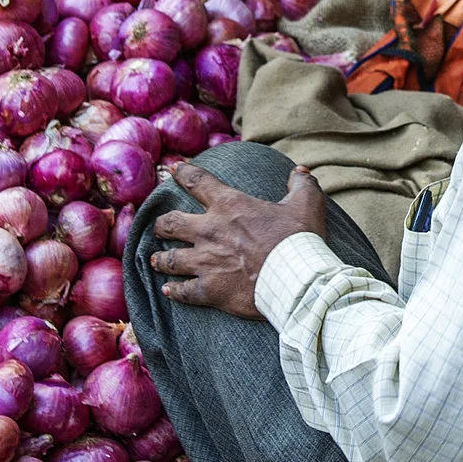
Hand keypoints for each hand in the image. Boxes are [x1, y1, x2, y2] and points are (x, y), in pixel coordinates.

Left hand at [149, 162, 329, 319]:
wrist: (296, 280)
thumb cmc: (299, 241)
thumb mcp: (307, 203)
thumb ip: (301, 183)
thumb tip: (300, 170)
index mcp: (229, 206)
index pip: (198, 181)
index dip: (183, 173)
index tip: (174, 170)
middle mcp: (210, 231)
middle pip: (171, 223)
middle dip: (162, 225)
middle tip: (159, 227)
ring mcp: (206, 263)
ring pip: (170, 259)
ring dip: (161, 259)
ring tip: (156, 259)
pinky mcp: (210, 291)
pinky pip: (183, 292)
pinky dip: (174, 291)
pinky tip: (168, 291)